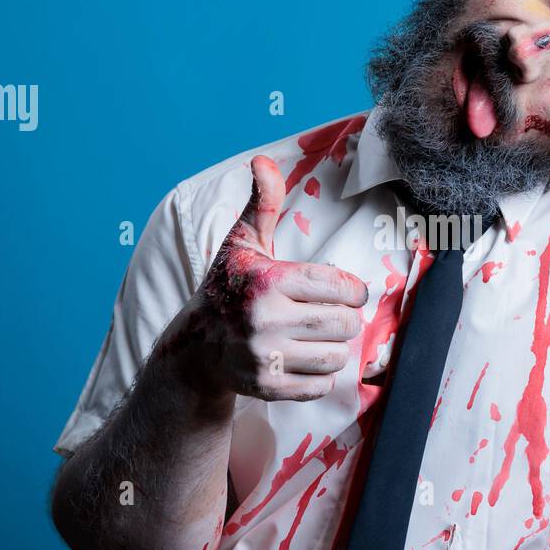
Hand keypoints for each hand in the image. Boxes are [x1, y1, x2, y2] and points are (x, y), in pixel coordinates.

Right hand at [152, 155, 368, 403]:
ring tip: (318, 337)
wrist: (196, 346)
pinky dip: (322, 374)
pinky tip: (304, 359)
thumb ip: (263, 203)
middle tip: (329, 315)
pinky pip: (322, 384)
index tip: (344, 291)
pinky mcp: (268, 388)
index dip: (352, 290)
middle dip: (344, 318)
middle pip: (345, 324)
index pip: (341, 288)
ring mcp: (265, 358)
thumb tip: (262, 160)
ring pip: (338, 356)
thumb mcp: (244, 243)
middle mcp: (264, 321)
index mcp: (268, 281)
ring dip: (336, 347)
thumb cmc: (229, 288)